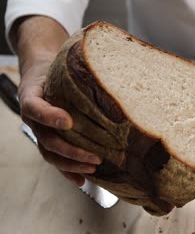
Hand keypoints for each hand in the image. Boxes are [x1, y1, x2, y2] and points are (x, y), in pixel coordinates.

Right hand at [14, 16, 101, 185]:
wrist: (43, 71)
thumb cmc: (55, 67)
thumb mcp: (61, 62)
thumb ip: (78, 65)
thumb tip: (115, 60)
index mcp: (32, 95)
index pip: (35, 107)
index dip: (49, 116)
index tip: (68, 121)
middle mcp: (34, 116)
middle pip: (46, 139)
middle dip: (70, 150)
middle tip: (93, 157)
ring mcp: (40, 130)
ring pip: (50, 153)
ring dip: (71, 164)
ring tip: (93, 168)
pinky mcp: (50, 139)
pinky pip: (56, 159)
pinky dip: (68, 172)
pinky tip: (83, 181)